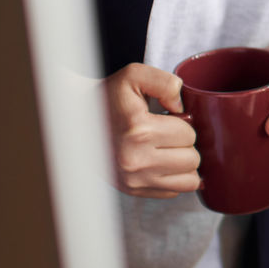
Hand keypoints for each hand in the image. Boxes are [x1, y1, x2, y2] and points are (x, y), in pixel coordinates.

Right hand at [102, 63, 198, 197]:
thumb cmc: (109, 97)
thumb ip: (166, 82)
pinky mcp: (131, 190)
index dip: (183, 123)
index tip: (168, 119)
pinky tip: (160, 162)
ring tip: (168, 149)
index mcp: (139, 131)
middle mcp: (135, 160)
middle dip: (186, 144)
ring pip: (189, 181)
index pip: (189, 135)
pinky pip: (173, 192)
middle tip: (168, 134)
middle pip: (192, 160)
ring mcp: (133, 180)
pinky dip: (173, 178)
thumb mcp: (134, 75)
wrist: (76, 119)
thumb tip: (182, 107)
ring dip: (184, 164)